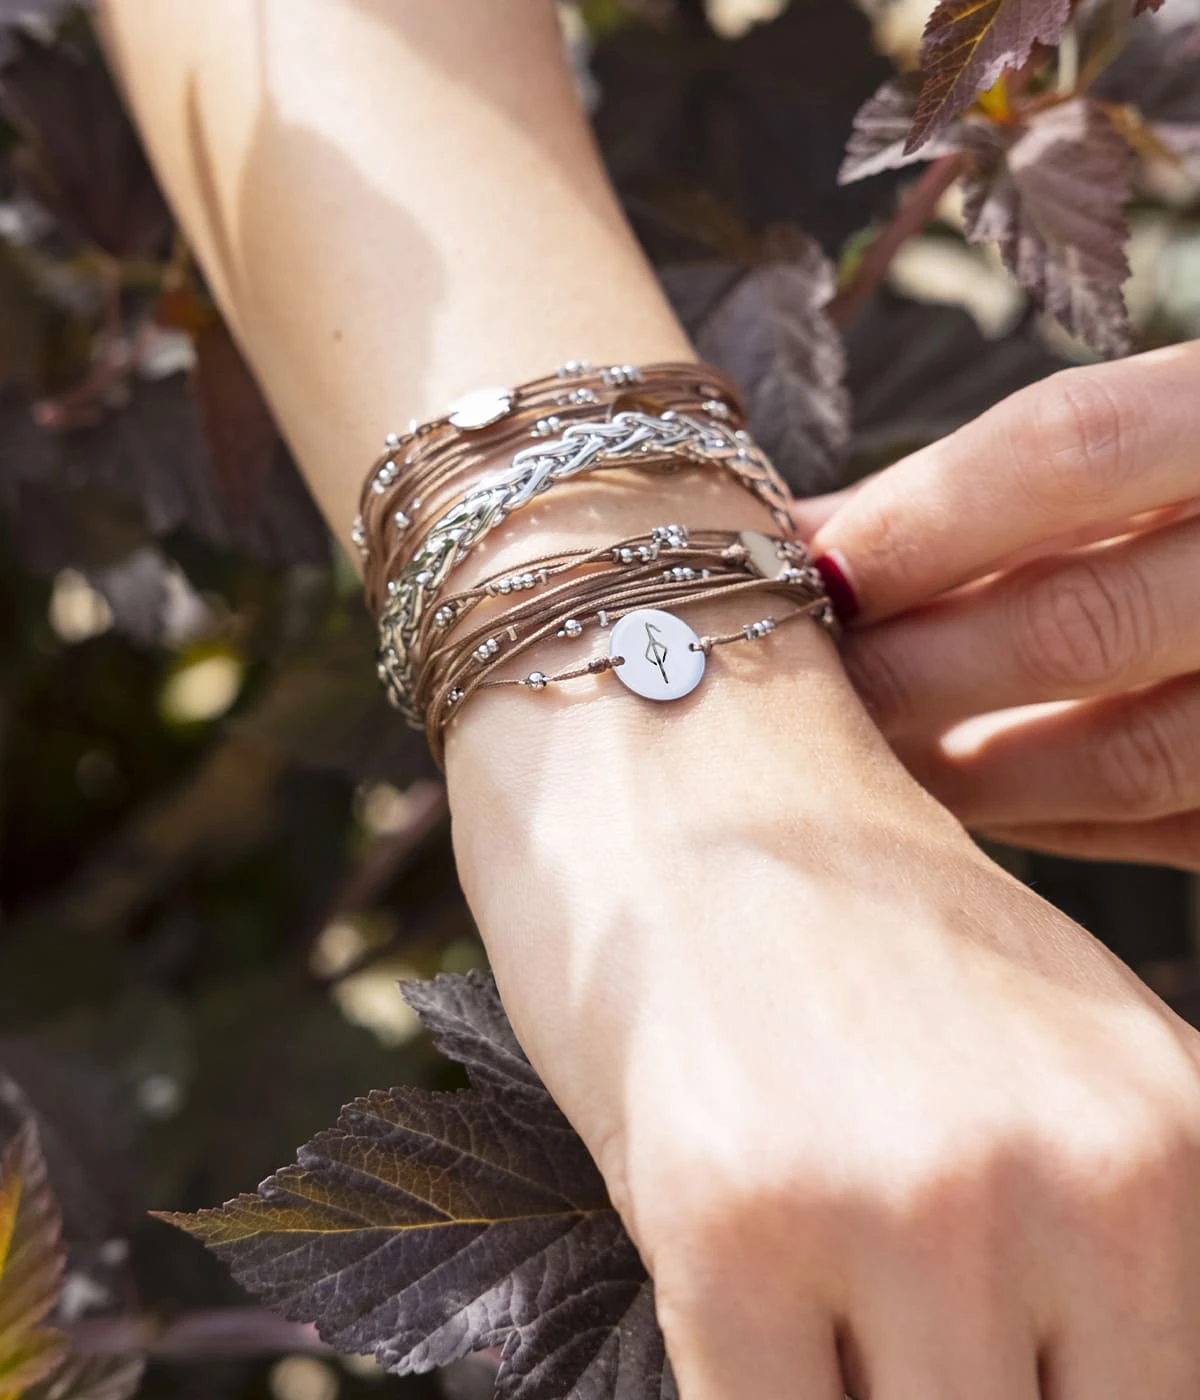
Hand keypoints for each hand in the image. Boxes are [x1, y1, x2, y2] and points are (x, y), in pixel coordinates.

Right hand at [447, 598, 1199, 1398]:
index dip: (1051, 1395)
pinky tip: (728, 1314)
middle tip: (880, 1345)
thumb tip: (1040, 1361)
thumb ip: (1075, 1244)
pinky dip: (747, 1390)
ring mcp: (910, 1199)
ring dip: (848, 1395)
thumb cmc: (827, 896)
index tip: (986, 1366)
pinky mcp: (737, 1216)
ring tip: (813, 1319)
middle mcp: (1080, 1177)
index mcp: (1175, 1139)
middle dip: (955, 1397)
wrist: (674, 740)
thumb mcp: (1023, 1060)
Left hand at [803, 341, 1199, 868]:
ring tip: (849, 762)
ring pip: (1127, 754)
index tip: (808, 573)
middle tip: (801, 690)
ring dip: (961, 769)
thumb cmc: (1194, 477)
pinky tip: (955, 805)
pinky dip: (1045, 822)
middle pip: (1079, 621)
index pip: (1071, 446)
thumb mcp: (1130, 434)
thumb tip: (795, 537)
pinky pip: (1166, 827)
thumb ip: (978, 483)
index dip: (918, 516)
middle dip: (910, 667)